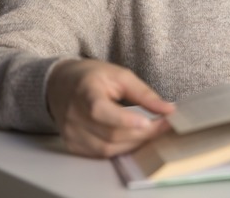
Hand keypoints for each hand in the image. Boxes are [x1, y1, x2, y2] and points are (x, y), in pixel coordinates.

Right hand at [46, 58, 174, 157]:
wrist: (60, 84)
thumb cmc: (92, 77)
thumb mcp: (120, 75)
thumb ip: (143, 93)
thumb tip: (168, 110)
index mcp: (85, 92)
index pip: (100, 111)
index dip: (125, 120)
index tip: (149, 122)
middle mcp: (74, 115)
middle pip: (110, 134)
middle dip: (141, 133)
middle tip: (163, 126)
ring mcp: (71, 133)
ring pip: (107, 149)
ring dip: (133, 143)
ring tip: (151, 132)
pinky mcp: (73, 144)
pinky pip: (101, 154)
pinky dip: (121, 149)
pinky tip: (133, 138)